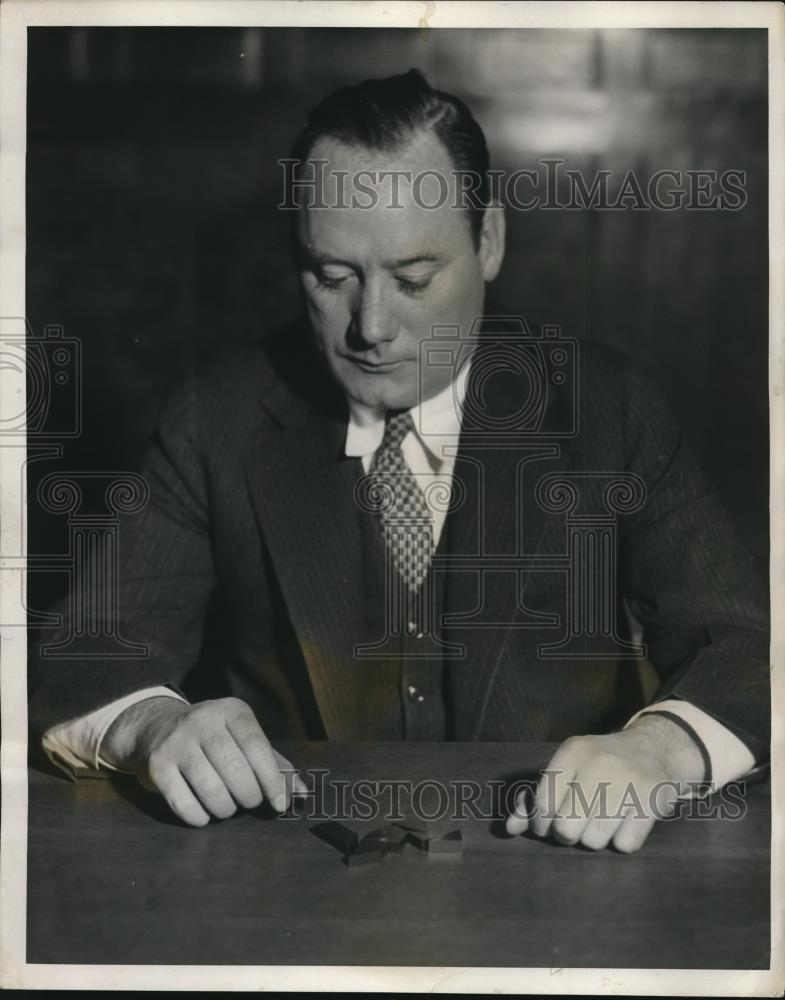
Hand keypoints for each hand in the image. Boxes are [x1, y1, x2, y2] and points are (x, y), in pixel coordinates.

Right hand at [101, 696, 308, 826]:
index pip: (257, 746)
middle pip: (235, 769)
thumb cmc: (213, 738)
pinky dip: (199, 817)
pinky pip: (183, 803)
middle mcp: (203, 721)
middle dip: (249, 796)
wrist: (155, 727)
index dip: (272, 779)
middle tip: (250, 803)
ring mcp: (177, 742)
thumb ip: (274, 764)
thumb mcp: (243, 739)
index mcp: (231, 710)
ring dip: (225, 809)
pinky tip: (204, 814)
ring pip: (211, 789)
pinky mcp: (157, 765)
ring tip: (227, 808)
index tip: (280, 804)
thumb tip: (302, 794)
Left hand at [505, 714, 705, 852]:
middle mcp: (599, 763)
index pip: (543, 803)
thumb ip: (536, 798)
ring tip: (602, 822)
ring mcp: (628, 781)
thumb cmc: (600, 765)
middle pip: (566, 827)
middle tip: (576, 826)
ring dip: (595, 839)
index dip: (541, 824)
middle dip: (567, 835)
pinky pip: (625, 845)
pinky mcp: (653, 800)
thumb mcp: (567, 769)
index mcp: (573, 752)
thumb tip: (510, 828)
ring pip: (594, 840)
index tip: (548, 825)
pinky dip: (622, 841)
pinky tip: (625, 822)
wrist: (655, 748)